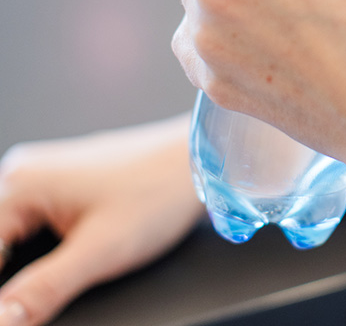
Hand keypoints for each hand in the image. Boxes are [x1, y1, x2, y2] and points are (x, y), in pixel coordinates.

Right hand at [0, 116, 201, 325]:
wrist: (199, 162)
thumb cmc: (158, 193)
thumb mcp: (99, 252)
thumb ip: (40, 292)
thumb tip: (0, 322)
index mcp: (20, 185)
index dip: (1, 296)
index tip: (18, 313)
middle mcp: (23, 174)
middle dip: (10, 284)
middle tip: (39, 301)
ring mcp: (43, 178)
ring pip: (9, 240)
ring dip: (18, 272)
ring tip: (42, 292)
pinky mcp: (61, 187)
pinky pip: (29, 228)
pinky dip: (32, 257)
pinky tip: (48, 275)